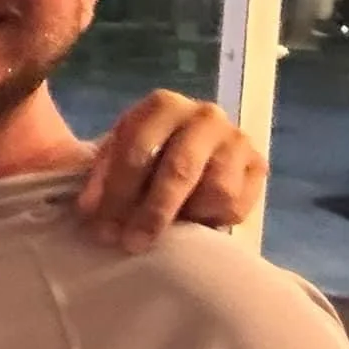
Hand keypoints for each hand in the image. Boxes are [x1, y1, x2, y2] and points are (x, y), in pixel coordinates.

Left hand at [76, 91, 267, 252]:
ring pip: (216, 191)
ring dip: (186, 217)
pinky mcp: (258, 165)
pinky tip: (192, 221)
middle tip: (132, 243)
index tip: (102, 226)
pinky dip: (213, 220)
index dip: (118, 191)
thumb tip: (90, 210)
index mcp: (162, 105)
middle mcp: (204, 116)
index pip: (138, 149)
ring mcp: (236, 139)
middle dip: (152, 213)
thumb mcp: (111, 160)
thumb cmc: (137, 159)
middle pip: (179, 170)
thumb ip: (98, 180)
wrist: (173, 157)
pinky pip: (238, 205)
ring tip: (165, 228)